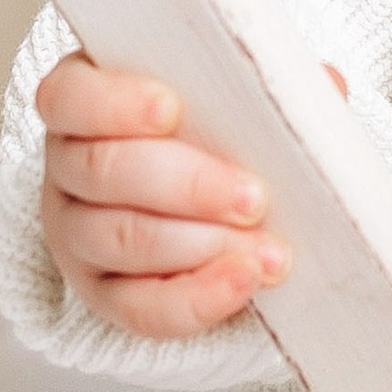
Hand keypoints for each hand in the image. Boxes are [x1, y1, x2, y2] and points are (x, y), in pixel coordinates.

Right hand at [36, 54, 293, 339]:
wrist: (200, 209)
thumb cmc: (207, 135)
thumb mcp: (224, 100)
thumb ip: (262, 88)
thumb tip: (325, 85)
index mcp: (82, 102)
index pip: (70, 98)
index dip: (115, 103)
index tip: (171, 109)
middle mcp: (66, 168)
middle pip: (104, 171)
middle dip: (187, 184)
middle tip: (255, 197)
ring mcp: (75, 235)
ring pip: (120, 239)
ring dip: (201, 245)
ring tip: (270, 251)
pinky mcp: (102, 295)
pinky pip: (139, 307)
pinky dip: (196, 298)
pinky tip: (244, 284)